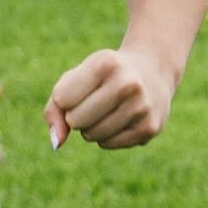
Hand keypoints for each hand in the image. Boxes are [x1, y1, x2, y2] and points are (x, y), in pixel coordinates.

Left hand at [45, 47, 178, 150]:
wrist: (152, 71)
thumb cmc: (103, 76)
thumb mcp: (77, 77)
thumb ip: (55, 107)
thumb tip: (56, 143)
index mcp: (105, 64)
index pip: (62, 99)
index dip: (65, 98)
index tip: (81, 87)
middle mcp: (127, 84)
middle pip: (76, 120)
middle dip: (76, 116)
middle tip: (93, 101)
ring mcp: (141, 107)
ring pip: (92, 135)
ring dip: (90, 128)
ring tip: (107, 110)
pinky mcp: (149, 128)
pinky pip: (108, 144)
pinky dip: (106, 136)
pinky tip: (120, 119)